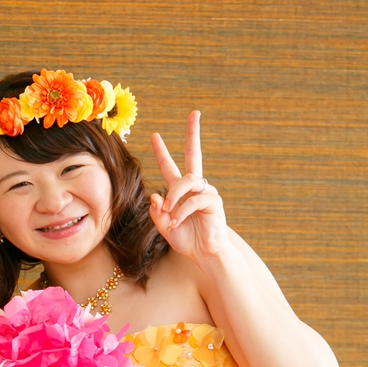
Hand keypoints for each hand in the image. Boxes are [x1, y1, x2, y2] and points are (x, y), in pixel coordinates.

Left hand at [149, 111, 229, 261]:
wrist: (204, 253)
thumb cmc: (185, 239)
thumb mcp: (163, 226)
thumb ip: (155, 212)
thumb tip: (154, 195)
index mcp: (180, 190)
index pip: (169, 166)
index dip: (161, 151)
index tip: (154, 135)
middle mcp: (194, 186)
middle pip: (195, 154)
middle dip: (193, 133)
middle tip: (195, 113)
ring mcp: (206, 191)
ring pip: (187, 182)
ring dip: (173, 197)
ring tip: (168, 214)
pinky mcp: (214, 201)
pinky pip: (193, 200)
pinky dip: (181, 212)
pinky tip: (176, 222)